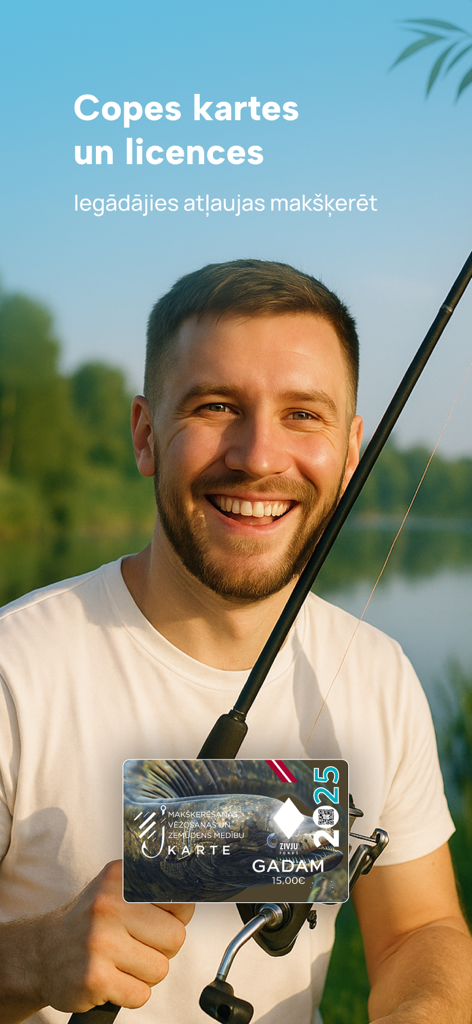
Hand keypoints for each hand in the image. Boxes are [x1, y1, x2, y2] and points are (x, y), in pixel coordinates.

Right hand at [36, 860, 194, 1011]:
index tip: (160, 919)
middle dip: (162, 949)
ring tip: (120, 962)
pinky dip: (130, 993)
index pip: (178, 897)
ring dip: (145, 973)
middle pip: (175, 937)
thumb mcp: (116, 891)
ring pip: (160, 969)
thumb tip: (192, 898)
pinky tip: (111, 979)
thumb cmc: (91, 923)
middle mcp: (108, 906)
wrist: (42, 953)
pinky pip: (141, 994)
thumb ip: (153, 890)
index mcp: (119, 878)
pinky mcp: (95, 978)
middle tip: (136, 946)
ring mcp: (100, 943)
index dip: (176, 915)